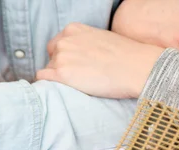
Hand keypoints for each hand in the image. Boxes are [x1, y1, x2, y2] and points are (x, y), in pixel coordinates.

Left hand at [36, 24, 162, 98]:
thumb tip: (77, 57)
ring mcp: (61, 57)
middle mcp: (64, 41)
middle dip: (60, 67)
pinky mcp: (61, 74)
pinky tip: (62, 90)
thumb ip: (83, 43)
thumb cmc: (125, 55)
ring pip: (48, 70)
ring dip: (58, 79)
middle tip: (78, 77)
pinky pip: (42, 80)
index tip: (75, 66)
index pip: (57, 45)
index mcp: (73, 29)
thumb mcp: (100, 38)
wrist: (136, 67)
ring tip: (78, 85)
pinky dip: (48, 86)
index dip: (64, 57)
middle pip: (51, 58)